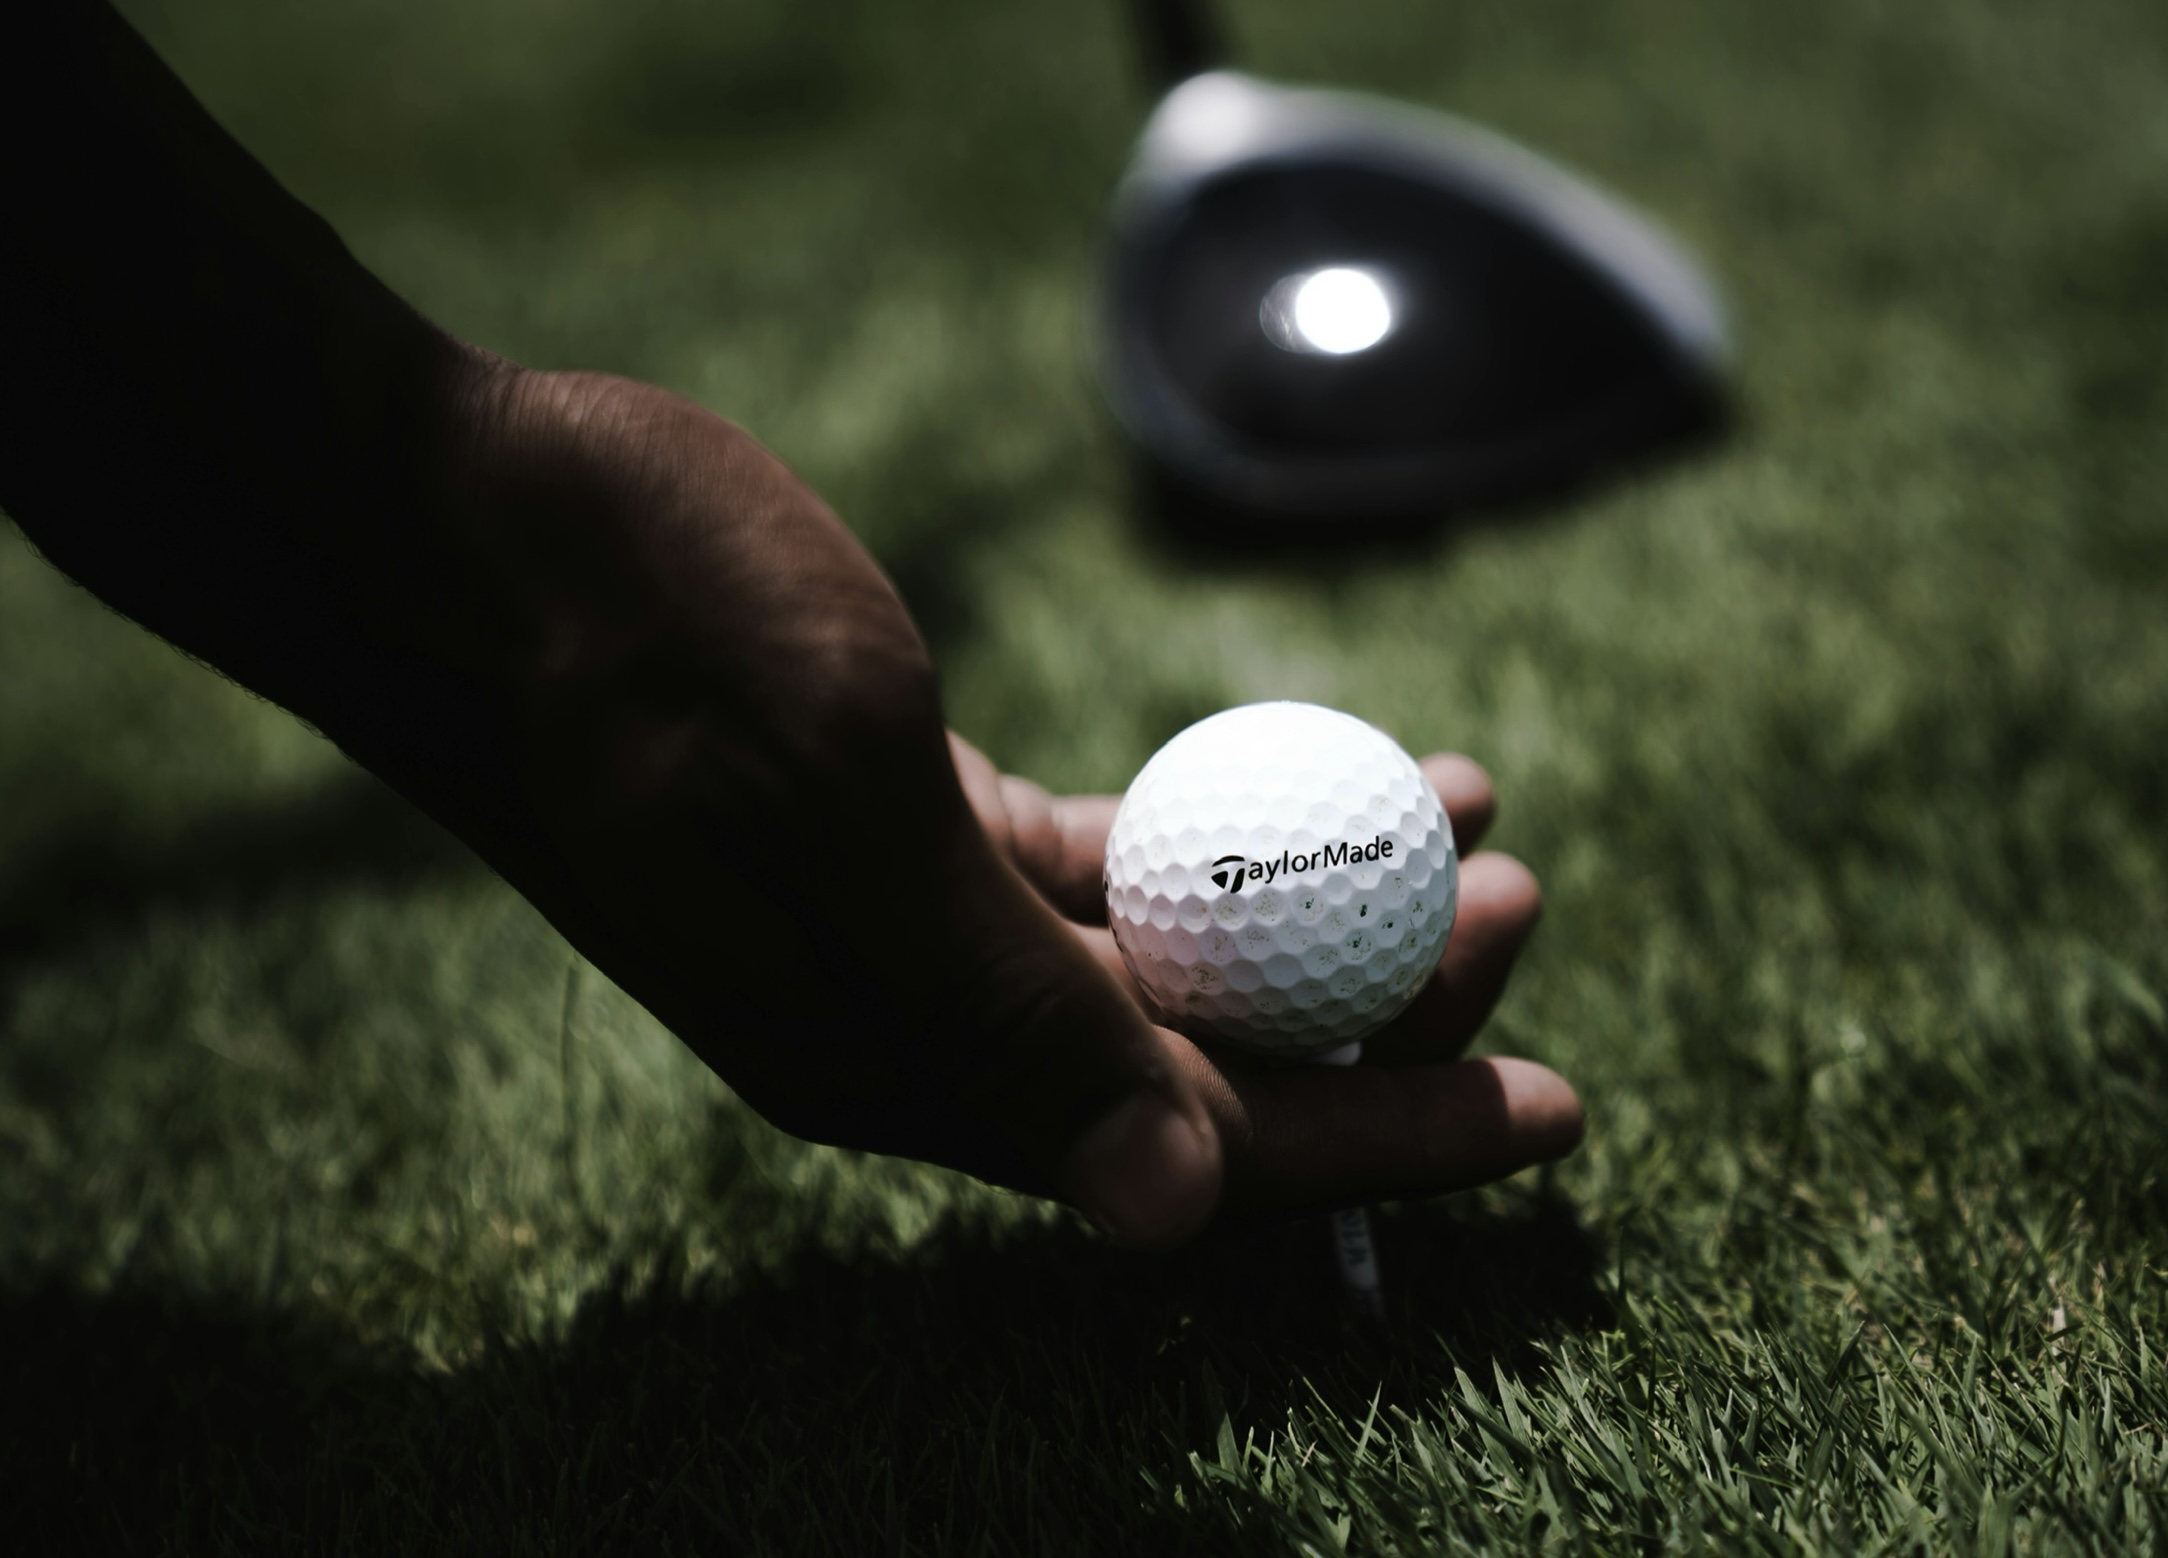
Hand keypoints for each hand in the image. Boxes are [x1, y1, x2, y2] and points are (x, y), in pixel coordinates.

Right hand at [355, 359, 1581, 1246]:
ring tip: (1469, 818)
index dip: (1395, 1135)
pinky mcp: (904, 832)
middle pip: (1207, 1062)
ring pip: (1171, 962)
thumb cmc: (636, 629)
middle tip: (1521, 898)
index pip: (1205, 1148)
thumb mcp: (836, 784)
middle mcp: (918, 1028)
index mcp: (906, 1060)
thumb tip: (1174, 1210)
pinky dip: (1219, 824)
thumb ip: (1008, 998)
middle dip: (1386, 1004)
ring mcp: (909, 934)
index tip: (1564, 1107)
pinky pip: (1103, 868)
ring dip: (1321, 900)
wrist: (453, 534)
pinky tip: (1316, 761)